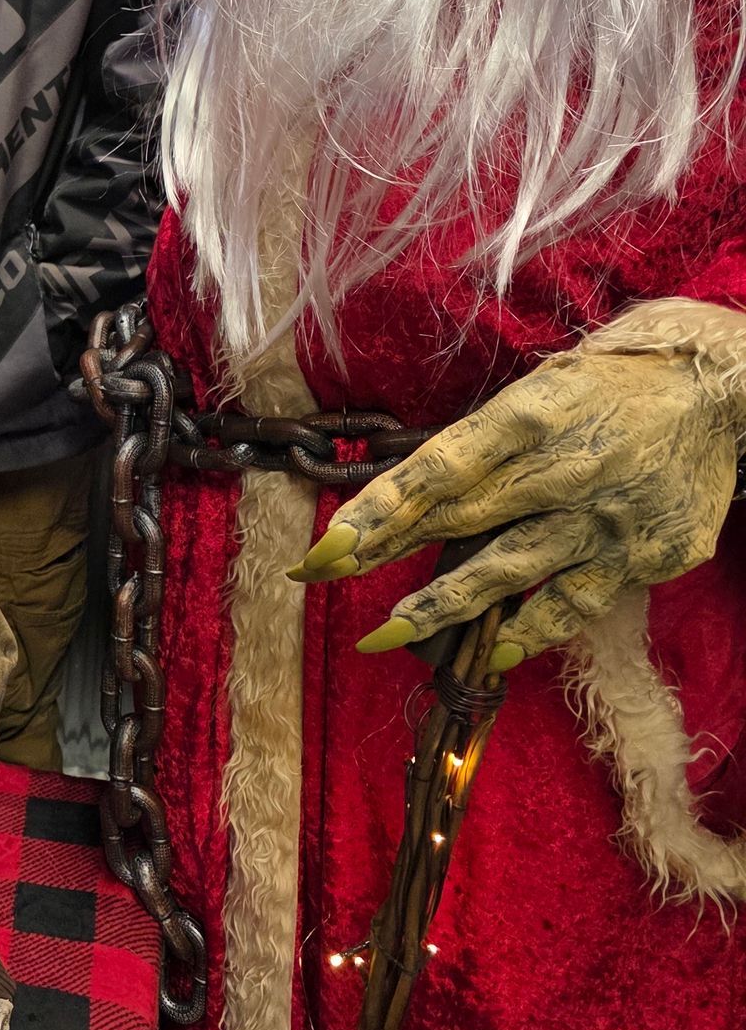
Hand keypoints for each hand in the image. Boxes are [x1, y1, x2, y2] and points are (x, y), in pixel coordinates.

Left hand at [284, 342, 738, 668]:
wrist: (725, 388)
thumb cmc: (618, 376)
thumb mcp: (544, 382)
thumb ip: (487, 437)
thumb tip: (418, 487)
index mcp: (533, 413)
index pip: (439, 469)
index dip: (380, 509)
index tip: (328, 542)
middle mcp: (567, 470)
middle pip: (459, 520)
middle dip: (385, 550)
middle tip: (323, 574)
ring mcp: (608, 520)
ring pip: (508, 573)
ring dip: (439, 607)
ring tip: (385, 633)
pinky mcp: (646, 557)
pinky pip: (573, 604)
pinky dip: (530, 632)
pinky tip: (494, 653)